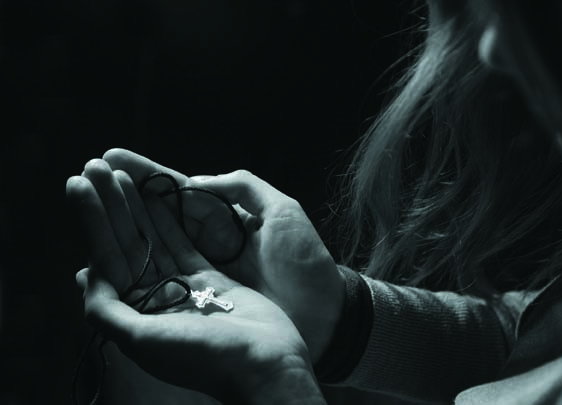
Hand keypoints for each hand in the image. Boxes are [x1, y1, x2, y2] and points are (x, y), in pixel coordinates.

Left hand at [67, 159, 325, 404]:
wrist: (266, 365)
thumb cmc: (207, 358)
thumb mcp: (146, 342)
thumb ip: (107, 312)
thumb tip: (85, 276)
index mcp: (135, 316)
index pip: (107, 258)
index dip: (92, 220)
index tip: (80, 183)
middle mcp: (155, 301)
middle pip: (126, 244)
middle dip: (110, 205)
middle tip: (96, 165)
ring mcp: (183, 289)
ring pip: (153, 240)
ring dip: (136, 206)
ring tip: (120, 174)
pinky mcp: (211, 281)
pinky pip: (184, 244)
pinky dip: (170, 220)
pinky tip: (156, 196)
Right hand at [102, 148, 345, 363]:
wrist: (322, 314)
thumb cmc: (305, 262)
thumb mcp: (283, 212)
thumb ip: (243, 188)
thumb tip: (197, 180)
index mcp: (226, 216)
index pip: (179, 189)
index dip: (147, 175)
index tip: (115, 159)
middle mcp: (208, 239)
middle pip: (158, 212)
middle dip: (125, 193)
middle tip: (89, 175)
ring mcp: (201, 268)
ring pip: (154, 241)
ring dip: (123, 224)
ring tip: (90, 204)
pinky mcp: (199, 296)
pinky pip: (161, 275)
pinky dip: (136, 264)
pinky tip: (108, 254)